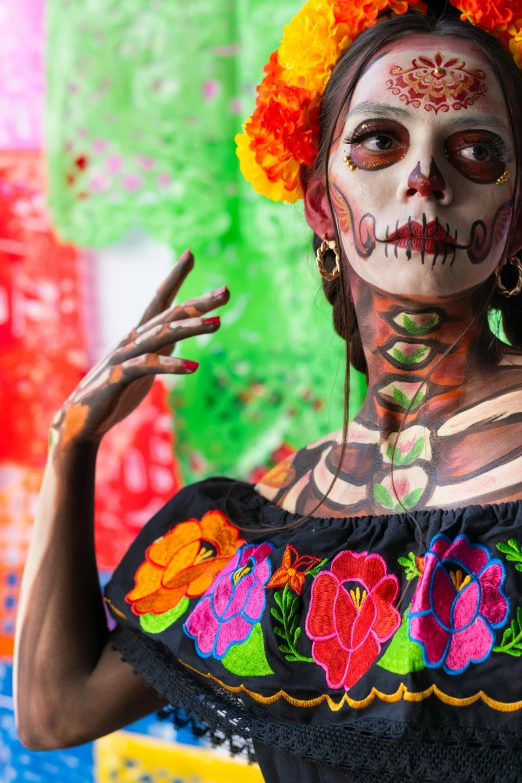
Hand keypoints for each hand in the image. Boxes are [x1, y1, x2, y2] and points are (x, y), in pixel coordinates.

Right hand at [50, 249, 227, 450]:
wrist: (80, 420)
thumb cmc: (114, 393)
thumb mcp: (144, 367)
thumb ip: (160, 348)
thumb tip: (179, 332)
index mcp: (138, 336)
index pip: (160, 301)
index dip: (175, 277)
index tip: (191, 252)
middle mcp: (131, 340)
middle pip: (168, 314)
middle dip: (198, 302)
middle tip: (226, 291)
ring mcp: (123, 357)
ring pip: (160, 335)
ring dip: (190, 328)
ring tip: (218, 323)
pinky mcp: (118, 378)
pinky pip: (146, 367)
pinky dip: (170, 365)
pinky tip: (194, 366)